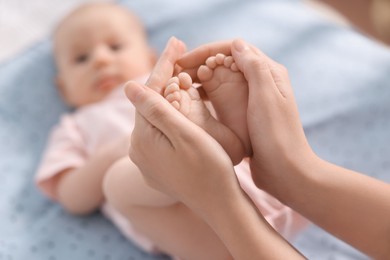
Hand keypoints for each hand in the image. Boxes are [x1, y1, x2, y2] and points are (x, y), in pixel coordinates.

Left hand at [125, 38, 241, 212]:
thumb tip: (127, 85)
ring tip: (178, 70)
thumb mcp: (184, 135)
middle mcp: (138, 149)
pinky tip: (178, 102)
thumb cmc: (208, 168)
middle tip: (177, 49)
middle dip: (163, 76)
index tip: (176, 43)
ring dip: (166, 93)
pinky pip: (160, 131)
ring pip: (155, 116)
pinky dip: (169, 113)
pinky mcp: (158, 164)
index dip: (163, 67)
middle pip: (149, 103)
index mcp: (143, 139)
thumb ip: (155, 109)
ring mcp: (147, 158)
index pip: (149, 93)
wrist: (219, 204)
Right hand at [178, 39, 314, 195]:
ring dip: (199, 77)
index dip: (206, 51)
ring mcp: (249, 97)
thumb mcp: (267, 97)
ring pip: (219, 78)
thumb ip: (254, 67)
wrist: (285, 170)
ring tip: (178, 84)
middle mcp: (258, 81)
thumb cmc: (277, 135)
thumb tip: (236, 43)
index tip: (183, 60)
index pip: (234, 49)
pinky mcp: (241, 112)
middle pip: (224, 62)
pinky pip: (219, 95)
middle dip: (199, 63)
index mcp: (268, 73)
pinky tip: (189, 98)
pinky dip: (204, 93)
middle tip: (175, 72)